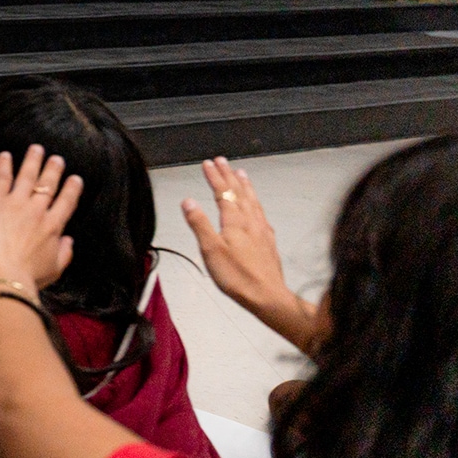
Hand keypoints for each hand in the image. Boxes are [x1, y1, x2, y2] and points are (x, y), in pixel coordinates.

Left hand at [0, 145, 82, 291]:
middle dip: (53, 169)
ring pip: (28, 175)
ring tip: (36, 148)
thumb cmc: (28, 277)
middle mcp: (38, 211)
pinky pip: (2, 177)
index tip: (76, 178)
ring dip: (32, 160)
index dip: (72, 189)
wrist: (3, 273)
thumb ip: (65, 253)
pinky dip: (4, 164)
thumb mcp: (54, 270)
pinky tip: (4, 154)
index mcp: (54, 227)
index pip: (67, 203)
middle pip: (48, 184)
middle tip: (57, 158)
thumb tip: (69, 240)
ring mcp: (17, 203)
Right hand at [181, 158, 319, 349]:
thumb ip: (199, 224)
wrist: (268, 296)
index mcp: (234, 221)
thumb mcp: (210, 250)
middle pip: (239, 193)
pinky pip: (261, 213)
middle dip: (229, 176)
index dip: (215, 177)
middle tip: (222, 161)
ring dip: (245, 186)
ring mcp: (262, 231)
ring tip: (241, 174)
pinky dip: (256, 203)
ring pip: (253, 201)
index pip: (223, 192)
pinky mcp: (269, 241)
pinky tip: (256, 207)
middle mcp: (250, 221)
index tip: (207, 163)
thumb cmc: (237, 276)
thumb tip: (188, 201)